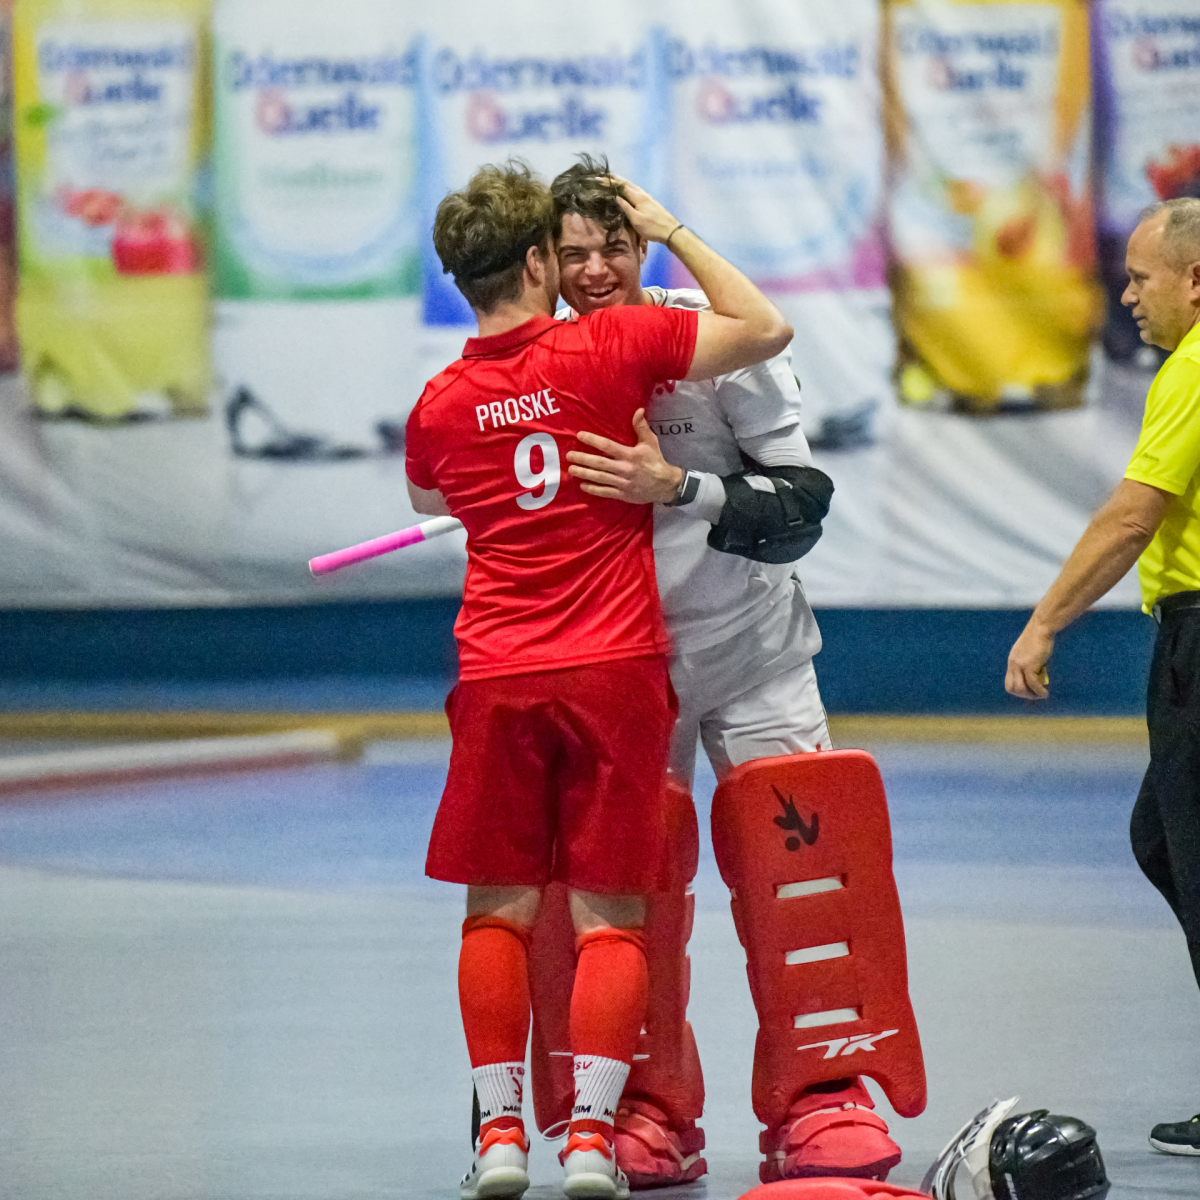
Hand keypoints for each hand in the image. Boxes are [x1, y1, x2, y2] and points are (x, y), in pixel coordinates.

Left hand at [567, 409, 683, 504]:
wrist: (665, 485)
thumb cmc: (655, 461)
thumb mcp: (650, 442)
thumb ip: (642, 427)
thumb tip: (638, 410)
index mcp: (630, 455)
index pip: (608, 446)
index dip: (593, 440)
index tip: (580, 435)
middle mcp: (625, 469)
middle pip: (600, 463)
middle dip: (583, 459)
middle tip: (569, 455)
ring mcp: (623, 483)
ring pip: (600, 478)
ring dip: (585, 473)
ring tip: (571, 469)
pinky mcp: (623, 494)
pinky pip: (606, 492)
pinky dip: (594, 489)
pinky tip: (583, 485)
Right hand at [609, 175, 683, 244]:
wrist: (671, 231)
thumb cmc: (653, 228)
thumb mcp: (636, 220)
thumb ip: (626, 207)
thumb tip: (616, 197)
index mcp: (638, 197)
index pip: (622, 186)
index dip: (610, 182)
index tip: (599, 179)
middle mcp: (643, 194)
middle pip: (627, 183)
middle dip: (615, 179)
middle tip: (604, 176)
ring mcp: (647, 197)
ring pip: (632, 186)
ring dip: (622, 182)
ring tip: (613, 180)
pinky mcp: (650, 202)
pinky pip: (636, 191)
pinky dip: (628, 188)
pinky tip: (627, 190)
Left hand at [1005, 619, 1053, 699]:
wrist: (1041, 628)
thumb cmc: (1040, 639)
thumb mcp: (1033, 655)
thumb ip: (1033, 667)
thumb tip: (1041, 681)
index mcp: (1012, 661)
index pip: (1009, 683)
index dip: (1019, 690)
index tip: (1030, 691)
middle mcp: (1013, 664)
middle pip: (1012, 688)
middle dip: (1024, 695)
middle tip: (1036, 695)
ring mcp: (1020, 665)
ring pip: (1021, 688)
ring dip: (1031, 695)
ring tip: (1041, 694)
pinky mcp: (1029, 665)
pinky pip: (1032, 683)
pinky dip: (1039, 691)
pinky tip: (1045, 693)